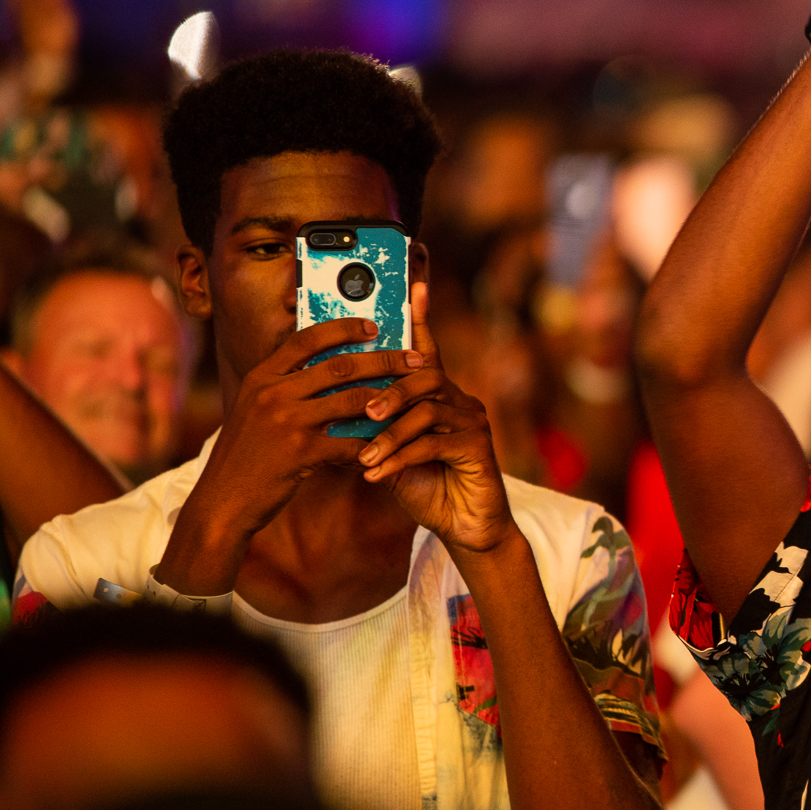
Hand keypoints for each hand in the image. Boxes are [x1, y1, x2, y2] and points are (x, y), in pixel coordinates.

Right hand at [162, 320, 422, 590]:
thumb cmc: (247, 455)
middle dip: (385, 361)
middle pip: (340, 366)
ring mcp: (286, 422)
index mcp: (261, 376)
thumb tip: (327, 366)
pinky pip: (350, 442)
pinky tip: (393, 444)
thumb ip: (284, 387)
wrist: (223, 500)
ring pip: (352, 400)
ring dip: (390, 399)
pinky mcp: (300, 453)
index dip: (343, 328)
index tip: (374, 325)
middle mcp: (272, 392)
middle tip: (417, 359)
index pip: (306, 339)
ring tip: (416, 398)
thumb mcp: (254, 410)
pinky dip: (375, 443)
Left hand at [356, 282, 518, 555]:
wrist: (463, 526)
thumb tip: (332, 404)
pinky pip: (434, 444)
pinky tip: (377, 474)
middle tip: (363, 411)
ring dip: (391, 432)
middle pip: (425, 374)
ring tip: (365, 454)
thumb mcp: (391, 449)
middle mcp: (460, 400)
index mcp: (438, 395)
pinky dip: (401, 458)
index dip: (422, 316)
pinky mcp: (478, 448)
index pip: (426, 350)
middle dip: (390, 390)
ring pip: (428, 409)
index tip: (415, 284)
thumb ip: (373, 425)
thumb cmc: (425, 485)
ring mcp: (473, 422)